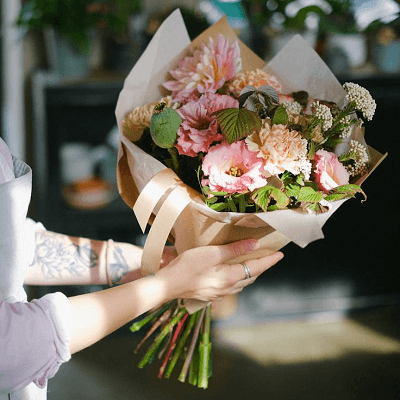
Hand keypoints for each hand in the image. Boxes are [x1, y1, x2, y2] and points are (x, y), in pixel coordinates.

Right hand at [155, 239, 283, 302]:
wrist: (168, 285)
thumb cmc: (188, 266)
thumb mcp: (212, 253)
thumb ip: (235, 249)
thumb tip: (255, 244)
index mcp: (231, 277)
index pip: (256, 267)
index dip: (269, 261)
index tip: (280, 254)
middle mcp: (228, 288)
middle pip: (251, 277)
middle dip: (261, 267)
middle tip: (268, 257)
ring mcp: (219, 294)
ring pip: (242, 283)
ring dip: (250, 274)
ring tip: (254, 264)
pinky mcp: (211, 295)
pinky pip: (232, 287)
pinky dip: (239, 279)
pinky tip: (233, 275)